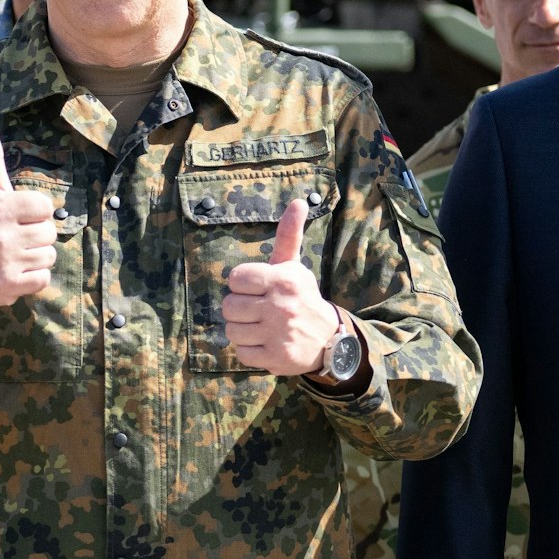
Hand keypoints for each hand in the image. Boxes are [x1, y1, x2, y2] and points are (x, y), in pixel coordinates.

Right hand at [0, 121, 56, 346]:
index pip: (45, 206)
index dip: (35, 213)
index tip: (17, 218)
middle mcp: (0, 232)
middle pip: (50, 232)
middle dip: (36, 236)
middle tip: (13, 240)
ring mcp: (5, 261)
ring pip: (49, 255)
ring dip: (35, 258)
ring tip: (13, 257)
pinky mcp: (9, 286)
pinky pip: (44, 279)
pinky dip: (33, 279)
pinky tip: (14, 273)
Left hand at [222, 200, 343, 375]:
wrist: (329, 339)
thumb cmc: (301, 297)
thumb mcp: (294, 266)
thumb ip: (289, 235)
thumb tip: (298, 201)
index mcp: (283, 280)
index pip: (235, 279)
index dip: (241, 285)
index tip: (255, 289)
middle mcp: (281, 306)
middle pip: (229, 306)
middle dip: (238, 309)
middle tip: (256, 311)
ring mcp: (279, 334)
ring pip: (232, 331)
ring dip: (242, 330)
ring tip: (259, 327)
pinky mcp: (276, 358)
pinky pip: (241, 353)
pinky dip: (249, 350)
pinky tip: (264, 343)